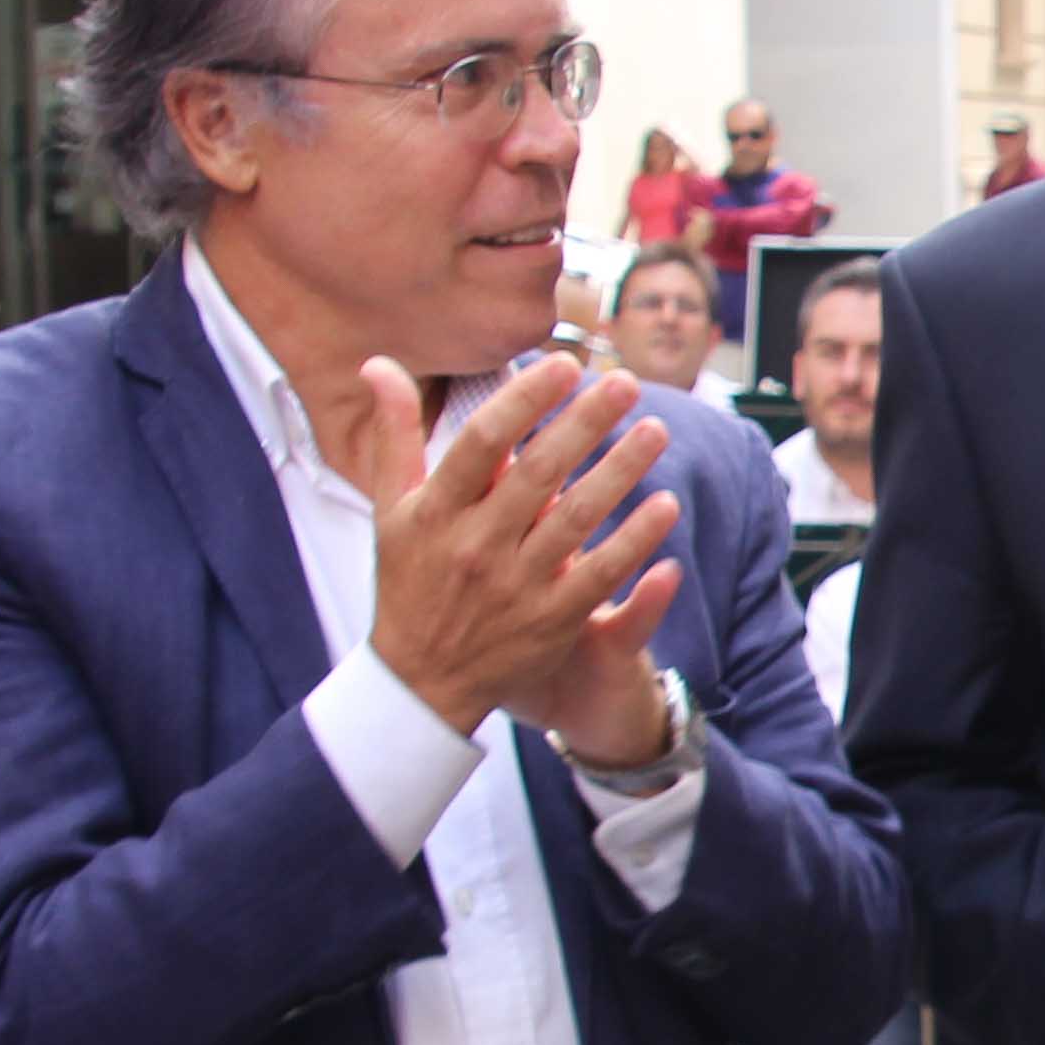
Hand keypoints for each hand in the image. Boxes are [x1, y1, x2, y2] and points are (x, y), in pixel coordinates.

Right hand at [354, 356, 687, 759]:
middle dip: (585, 423)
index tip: (564, 365)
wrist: (421, 680)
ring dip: (620, 470)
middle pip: (538, 473)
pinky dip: (635, 540)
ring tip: (656, 429)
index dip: (524, 399)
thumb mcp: (390, 509)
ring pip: (576, 518)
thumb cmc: (408, 581)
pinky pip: (600, 573)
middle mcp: (475, 546)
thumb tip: (378, 364)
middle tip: (625, 382)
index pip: (481, 443)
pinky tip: (666, 504)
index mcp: (435, 512)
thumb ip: (395, 435)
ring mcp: (516, 585)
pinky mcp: (552, 619)